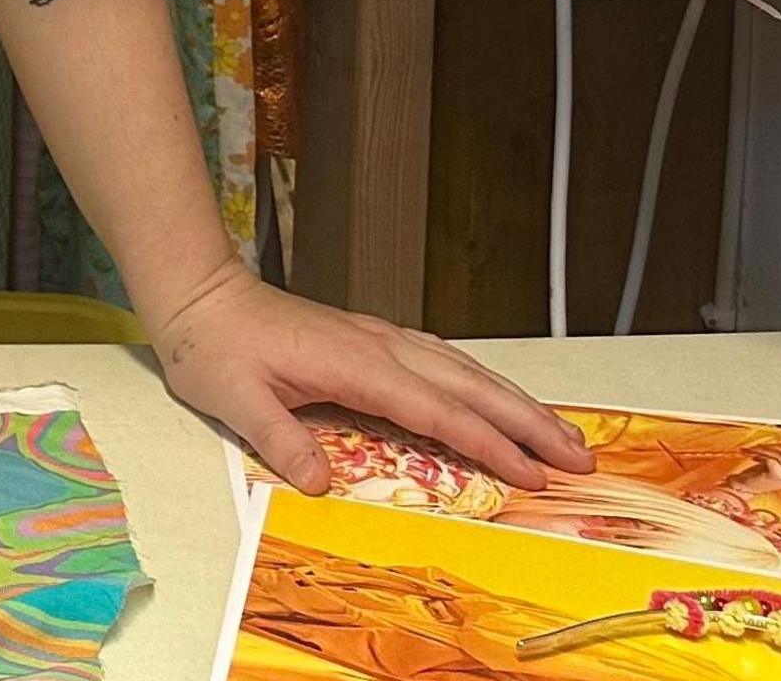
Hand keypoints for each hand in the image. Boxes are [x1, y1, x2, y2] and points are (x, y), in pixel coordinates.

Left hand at [148, 269, 592, 494]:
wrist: (200, 296)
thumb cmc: (216, 348)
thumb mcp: (235, 400)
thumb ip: (281, 439)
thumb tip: (321, 484)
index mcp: (356, 365)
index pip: (439, 412)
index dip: (489, 445)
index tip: (533, 474)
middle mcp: (380, 347)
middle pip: (471, 388)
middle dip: (529, 423)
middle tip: (579, 458)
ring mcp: (380, 338)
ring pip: (464, 370)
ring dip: (515, 401)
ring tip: (560, 432)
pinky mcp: (372, 338)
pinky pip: (442, 360)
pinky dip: (481, 381)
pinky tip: (496, 395)